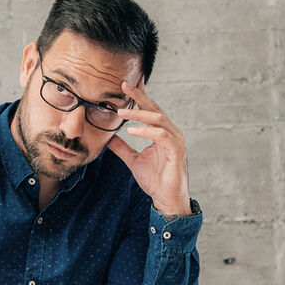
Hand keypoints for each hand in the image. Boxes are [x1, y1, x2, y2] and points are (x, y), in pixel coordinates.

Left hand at [107, 82, 190, 217]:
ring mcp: (175, 140)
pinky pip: (160, 135)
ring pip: (157, 119)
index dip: (138, 97)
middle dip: (139, 96)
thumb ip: (122, 147)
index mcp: (162, 132)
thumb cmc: (155, 180)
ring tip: (120, 112)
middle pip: (154, 108)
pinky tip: (131, 131)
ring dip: (138, 114)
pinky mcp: (176, 150)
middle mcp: (171, 132)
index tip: (124, 85)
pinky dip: (145, 131)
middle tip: (123, 86)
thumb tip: (108, 137)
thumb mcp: (133, 160)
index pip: (150, 110)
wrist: (166, 199)